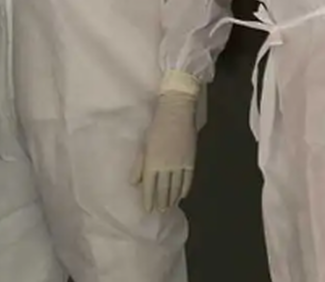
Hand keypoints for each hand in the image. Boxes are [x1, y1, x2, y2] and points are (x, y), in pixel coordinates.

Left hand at [133, 73, 199, 212]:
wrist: (177, 112)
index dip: (149, 199)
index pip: (150, 186)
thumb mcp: (144, 144)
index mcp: (152, 162)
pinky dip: (185, 188)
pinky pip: (188, 179)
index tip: (148, 210)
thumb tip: (134, 182)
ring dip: (173, 198)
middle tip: (160, 211)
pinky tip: (183, 195)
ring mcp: (180, 164)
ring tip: (170, 206)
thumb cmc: (156, 126)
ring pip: (176, 186)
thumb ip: (139, 165)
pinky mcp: (190, 160)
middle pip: (164, 189)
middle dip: (161, 201)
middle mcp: (166, 167)